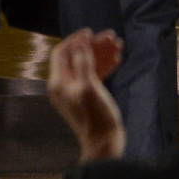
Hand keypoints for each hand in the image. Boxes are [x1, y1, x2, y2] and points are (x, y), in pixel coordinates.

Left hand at [47, 28, 125, 162]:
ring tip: (119, 45)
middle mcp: (64, 85)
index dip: (75, 40)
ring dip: (101, 54)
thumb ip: (83, 63)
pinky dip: (104, 67)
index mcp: (58, 82)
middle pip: (77, 57)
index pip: (62, 52)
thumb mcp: (89, 87)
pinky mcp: (87, 97)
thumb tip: (80, 44)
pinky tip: (118, 60)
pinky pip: (93, 76)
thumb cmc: (96, 117)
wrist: (104, 145)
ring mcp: (75, 91)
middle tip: (112, 37)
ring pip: (87, 65)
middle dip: (93, 46)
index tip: (91, 32)